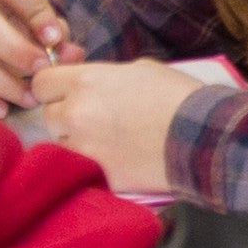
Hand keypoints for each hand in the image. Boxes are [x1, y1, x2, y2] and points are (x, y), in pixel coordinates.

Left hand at [30, 59, 201, 195]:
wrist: (205, 139)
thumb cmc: (178, 97)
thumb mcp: (138, 70)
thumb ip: (104, 77)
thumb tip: (92, 85)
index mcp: (85, 83)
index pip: (41, 83)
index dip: (53, 86)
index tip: (65, 90)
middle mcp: (77, 115)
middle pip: (48, 115)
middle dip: (65, 115)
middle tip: (91, 117)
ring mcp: (86, 149)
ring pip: (62, 144)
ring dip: (76, 141)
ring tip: (106, 140)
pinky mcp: (100, 177)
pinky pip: (84, 168)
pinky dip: (94, 165)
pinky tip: (116, 159)